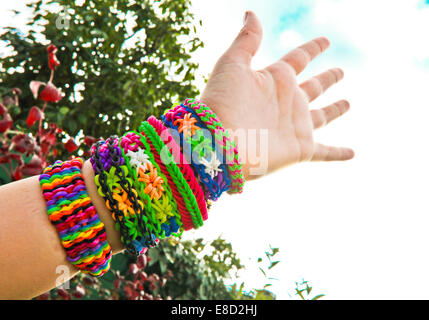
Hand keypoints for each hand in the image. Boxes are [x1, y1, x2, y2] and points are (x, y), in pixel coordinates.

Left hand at [200, 11, 353, 179]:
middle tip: (340, 72)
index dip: (314, 48)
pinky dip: (339, 154)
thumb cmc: (222, 102)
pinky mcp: (300, 150)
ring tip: (348, 104)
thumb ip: (247, 40)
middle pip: (314, 87)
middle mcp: (287, 102)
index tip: (326, 40)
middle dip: (328, 79)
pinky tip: (352, 153)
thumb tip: (250, 13)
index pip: (300, 58)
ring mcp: (295, 126)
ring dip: (335, 111)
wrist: (218, 144)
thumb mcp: (233, 63)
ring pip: (322, 117)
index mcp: (275, 79)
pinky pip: (325, 152)